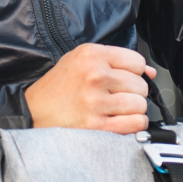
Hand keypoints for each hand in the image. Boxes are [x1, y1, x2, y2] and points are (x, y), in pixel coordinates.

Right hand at [24, 44, 156, 134]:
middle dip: (134, 93)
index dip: (135, 73)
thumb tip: (150, 72)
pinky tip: (120, 122)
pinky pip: (135, 123)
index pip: (137, 62)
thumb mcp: (80, 61)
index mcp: (91, 55)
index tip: (126, 80)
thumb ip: (115, 61)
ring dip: (133, 110)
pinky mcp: (96, 126)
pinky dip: (133, 125)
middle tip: (118, 97)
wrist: (32, 112)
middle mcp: (95, 76)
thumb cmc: (57, 88)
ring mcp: (95, 102)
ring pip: (140, 105)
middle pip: (140, 85)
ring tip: (117, 110)